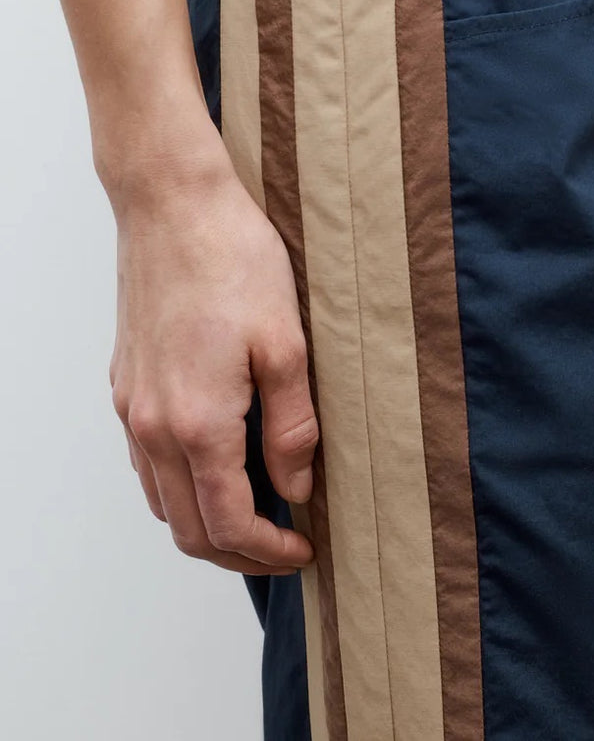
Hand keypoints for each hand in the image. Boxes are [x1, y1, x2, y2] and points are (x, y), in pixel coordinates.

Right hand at [107, 140, 316, 574]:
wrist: (173, 205)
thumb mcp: (286, 343)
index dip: (268, 551)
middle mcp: (152, 426)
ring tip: (257, 513)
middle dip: (237, 553)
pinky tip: (217, 465)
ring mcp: (131, 407)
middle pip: (186, 529)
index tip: (303, 550)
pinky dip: (180, 485)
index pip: (228, 524)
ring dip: (205, 523)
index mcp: (197, 423)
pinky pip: (146, 462)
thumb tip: (298, 486)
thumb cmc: (233, 260)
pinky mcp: (125, 384)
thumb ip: (291, 425)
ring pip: (161, 500)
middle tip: (283, 547)